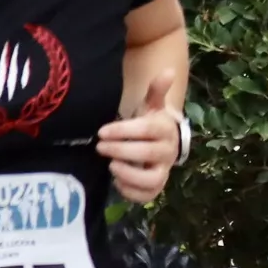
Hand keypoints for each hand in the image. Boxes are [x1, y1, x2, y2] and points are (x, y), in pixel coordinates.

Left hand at [97, 73, 181, 204]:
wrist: (162, 143)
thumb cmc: (150, 123)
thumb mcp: (152, 106)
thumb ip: (156, 91)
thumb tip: (167, 71)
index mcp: (165, 129)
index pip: (148, 130)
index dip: (124, 131)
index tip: (102, 131)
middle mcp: (167, 151)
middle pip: (147, 153)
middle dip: (121, 150)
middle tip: (99, 147)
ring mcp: (162, 170)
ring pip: (152, 178)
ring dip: (129, 173)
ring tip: (111, 165)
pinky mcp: (155, 187)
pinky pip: (147, 195)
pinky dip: (131, 192)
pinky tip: (116, 181)